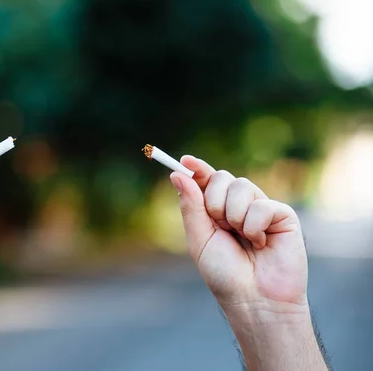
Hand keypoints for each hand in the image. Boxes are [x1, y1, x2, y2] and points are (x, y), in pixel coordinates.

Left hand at [170, 155, 307, 310]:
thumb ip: (191, 206)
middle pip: (222, 177)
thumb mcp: (199, 240)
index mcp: (216, 210)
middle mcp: (238, 205)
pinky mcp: (283, 215)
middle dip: (214, 201)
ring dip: (234, 215)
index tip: (185, 160)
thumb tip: (178, 174)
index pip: (207, 180)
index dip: (197, 168)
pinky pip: (262, 205)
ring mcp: (261, 208)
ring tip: (242, 239)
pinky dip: (254, 227)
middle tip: (220, 225)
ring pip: (242, 185)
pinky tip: (261, 244)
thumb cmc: (224, 274)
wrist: (254, 299)